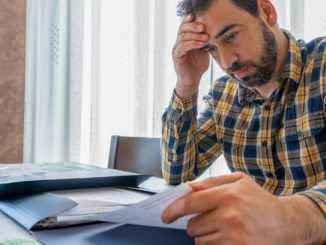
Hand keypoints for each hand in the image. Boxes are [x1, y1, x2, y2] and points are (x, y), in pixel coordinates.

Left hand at [161, 172, 325, 244]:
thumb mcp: (238, 181)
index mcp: (228, 194)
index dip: (172, 210)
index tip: (165, 216)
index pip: (189, 204)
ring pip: (200, 241)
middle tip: (210, 218)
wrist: (285, 223)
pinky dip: (214, 244)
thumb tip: (188, 187)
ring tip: (223, 226)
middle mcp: (230, 216)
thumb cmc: (259, 199)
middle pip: (192, 226)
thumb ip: (211, 182)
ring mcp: (235, 237)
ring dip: (205, 235)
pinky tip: (228, 236)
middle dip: (196, 223)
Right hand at [173, 14, 209, 97]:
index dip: (190, 20)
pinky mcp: (177, 56)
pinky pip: (183, 47)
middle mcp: (179, 42)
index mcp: (185, 39)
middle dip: (193, 26)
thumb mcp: (204, 51)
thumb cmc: (198, 65)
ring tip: (206, 36)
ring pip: (183, 37)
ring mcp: (177, 49)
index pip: (185, 26)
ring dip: (195, 35)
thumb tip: (214, 31)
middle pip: (183, 29)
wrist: (192, 80)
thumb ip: (205, 41)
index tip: (199, 16)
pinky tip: (201, 44)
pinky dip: (192, 44)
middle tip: (203, 26)